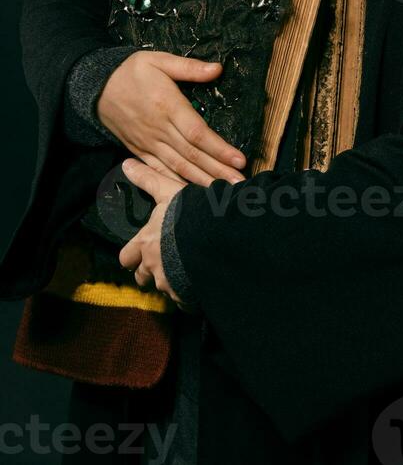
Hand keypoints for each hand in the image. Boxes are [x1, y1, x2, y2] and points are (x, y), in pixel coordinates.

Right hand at [96, 50, 246, 186]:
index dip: (219, 149)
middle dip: (217, 171)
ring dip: (201, 181)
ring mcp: (148, 143)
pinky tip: (189, 194)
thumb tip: (218, 68)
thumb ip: (189, 67)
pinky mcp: (139, 150)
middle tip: (240, 184)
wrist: (95, 87)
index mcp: (167, 106)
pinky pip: (159, 170)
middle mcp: (159, 129)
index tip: (239, 159)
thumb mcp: (159, 60)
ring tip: (222, 193)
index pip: (197, 133)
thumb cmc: (130, 71)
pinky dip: (175, 183)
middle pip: (192, 155)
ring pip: (178, 167)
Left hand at [118, 158, 195, 311]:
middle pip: (141, 277)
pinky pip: (184, 300)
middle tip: (161, 263)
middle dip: (148, 272)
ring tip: (184, 271)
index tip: (137, 253)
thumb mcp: (167, 190)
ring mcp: (170, 283)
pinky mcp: (187, 295)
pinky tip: (198, 284)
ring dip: (171, 281)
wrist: (215, 237)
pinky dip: (189, 294)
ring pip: (164, 287)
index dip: (131, 255)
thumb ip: (147, 179)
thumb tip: (126, 164)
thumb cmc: (187, 212)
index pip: (126, 257)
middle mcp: (153, 266)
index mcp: (145, 244)